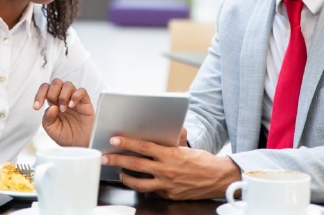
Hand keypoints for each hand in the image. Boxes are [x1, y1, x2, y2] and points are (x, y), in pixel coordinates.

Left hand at [33, 78, 94, 146]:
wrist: (80, 144)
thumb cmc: (66, 136)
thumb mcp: (51, 129)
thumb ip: (47, 117)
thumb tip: (52, 107)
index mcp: (53, 103)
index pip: (45, 89)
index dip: (39, 94)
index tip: (36, 107)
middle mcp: (64, 98)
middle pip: (56, 82)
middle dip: (52, 94)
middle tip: (55, 108)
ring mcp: (75, 99)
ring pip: (68, 84)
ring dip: (63, 96)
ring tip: (64, 109)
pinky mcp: (85, 102)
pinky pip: (82, 91)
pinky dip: (75, 96)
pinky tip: (72, 105)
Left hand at [102, 136, 240, 199]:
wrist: (218, 179)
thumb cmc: (204, 161)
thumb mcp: (186, 147)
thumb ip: (173, 140)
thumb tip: (167, 129)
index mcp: (170, 154)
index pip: (143, 147)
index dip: (127, 143)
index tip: (115, 140)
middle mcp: (166, 170)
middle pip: (135, 165)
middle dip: (117, 161)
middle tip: (105, 158)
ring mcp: (166, 184)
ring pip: (139, 183)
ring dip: (126, 177)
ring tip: (119, 172)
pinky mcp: (168, 195)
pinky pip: (151, 191)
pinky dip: (142, 186)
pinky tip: (137, 182)